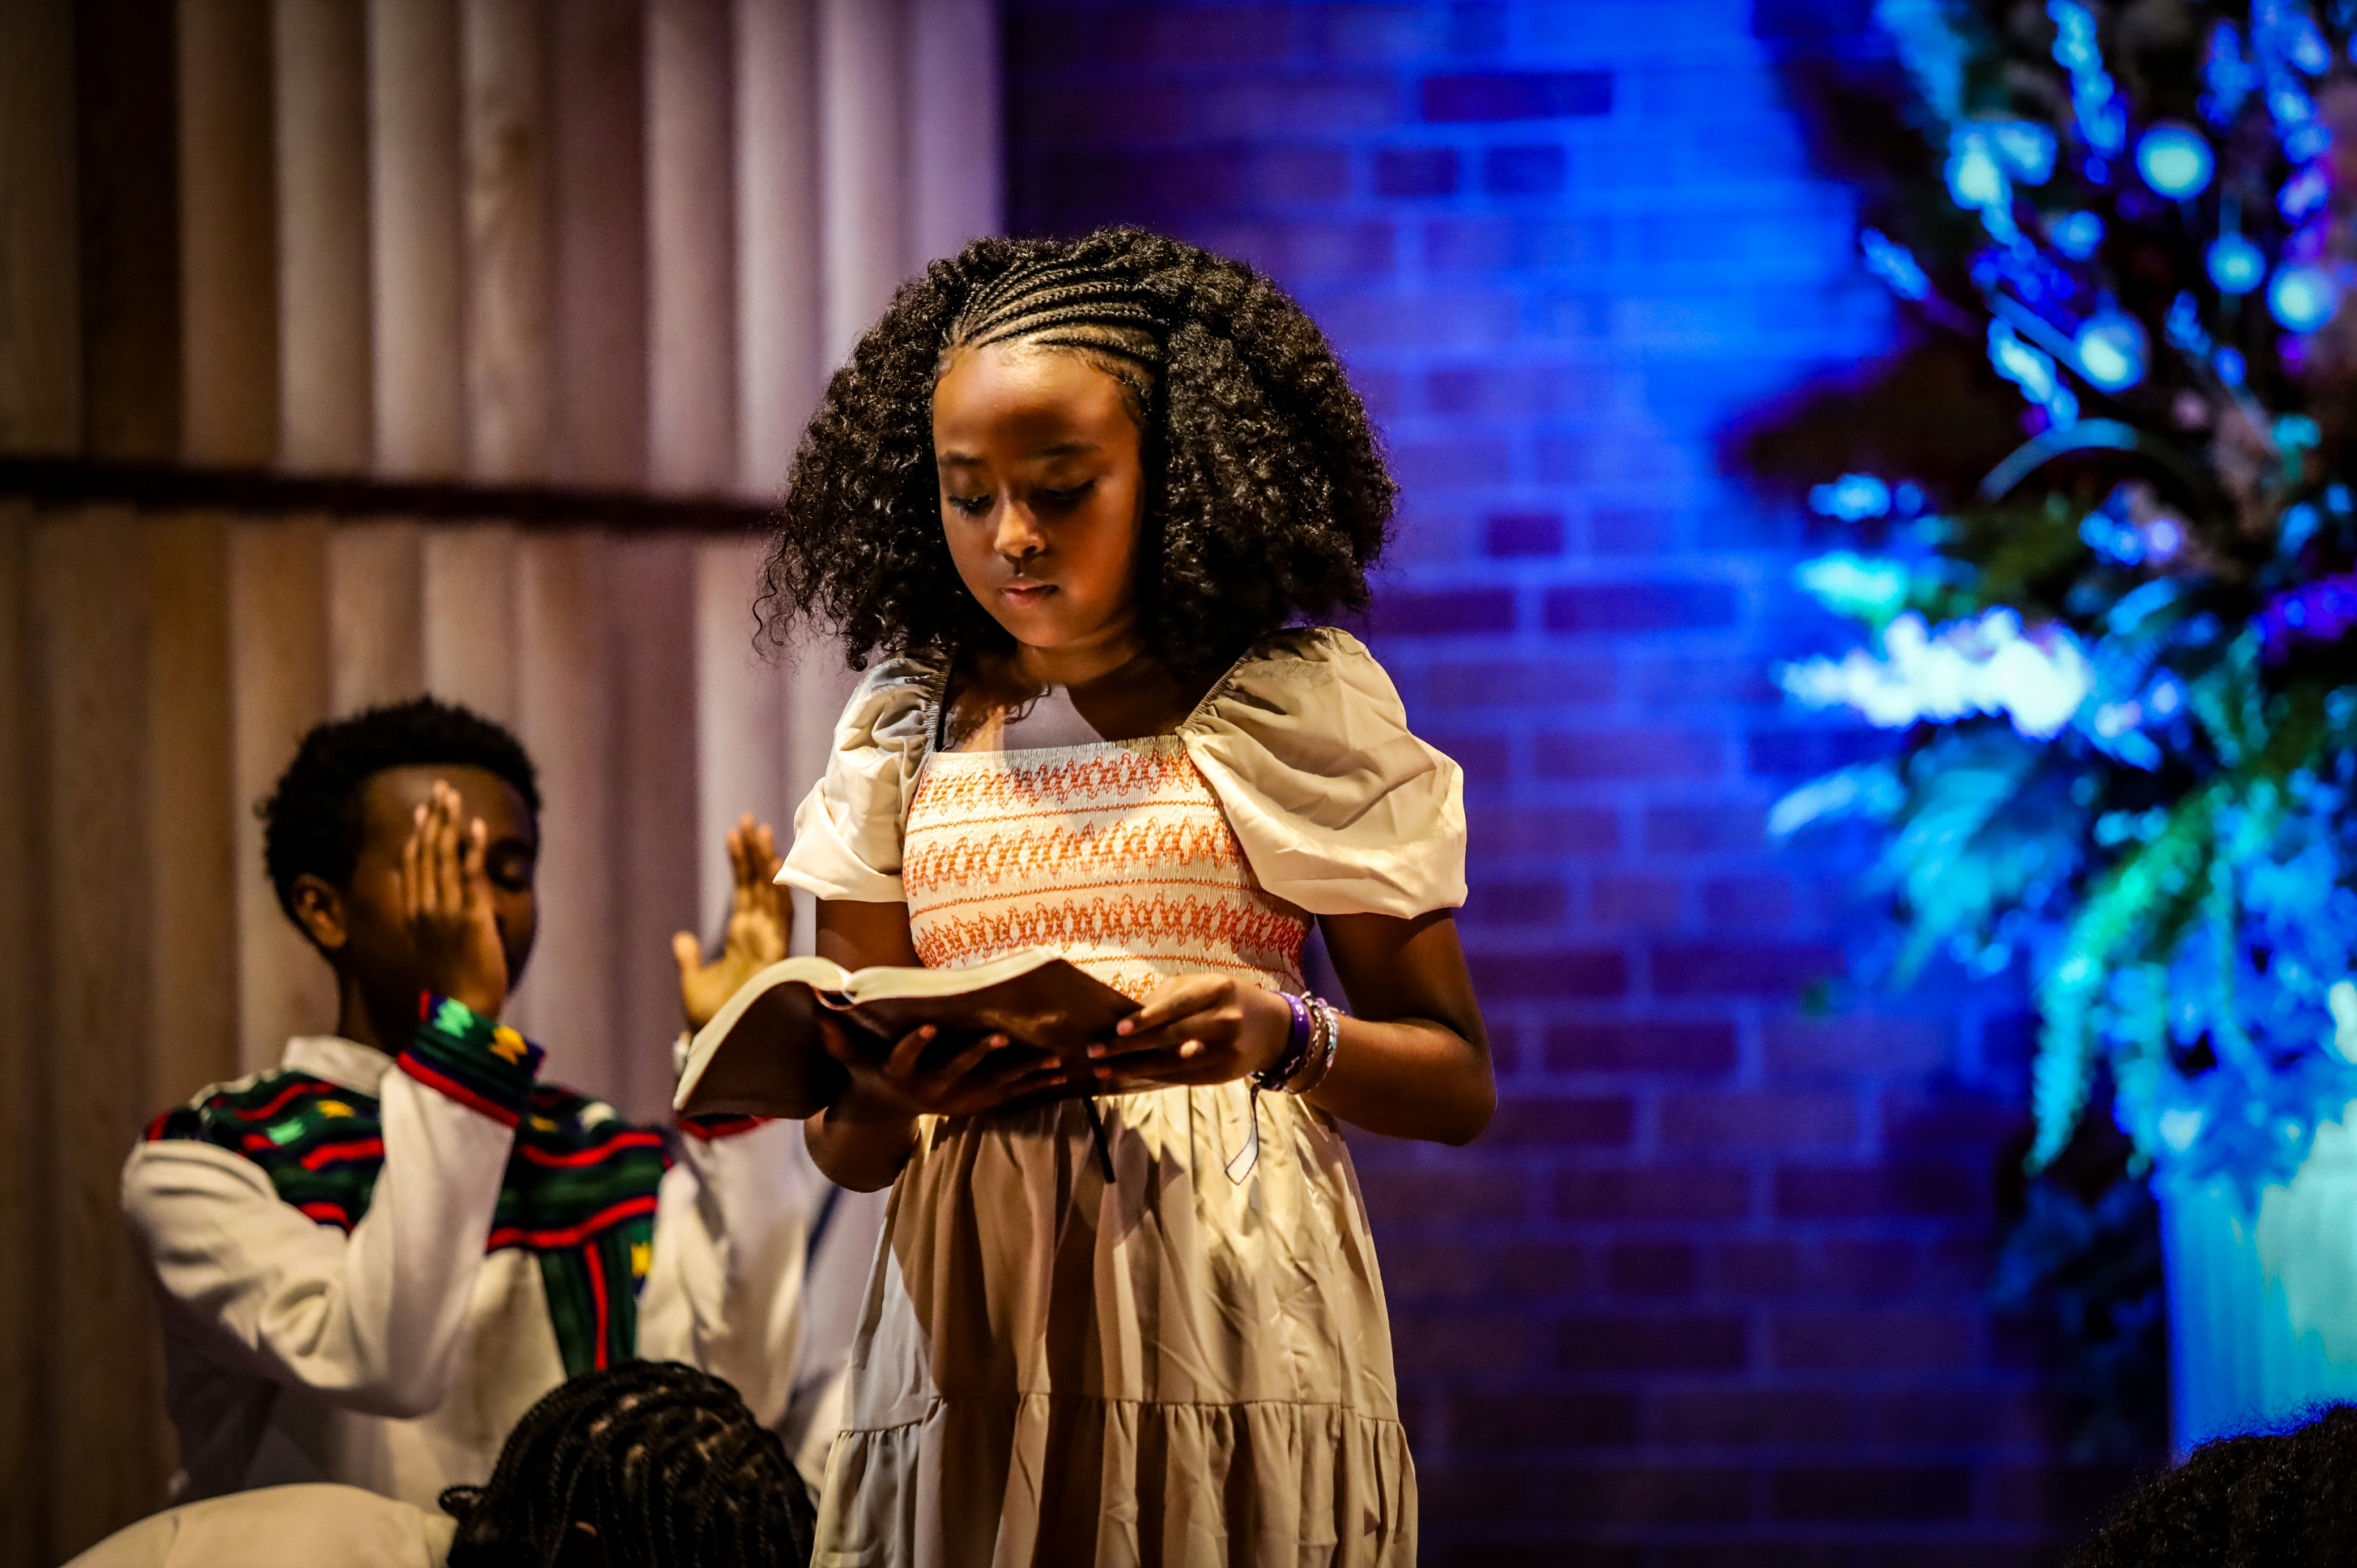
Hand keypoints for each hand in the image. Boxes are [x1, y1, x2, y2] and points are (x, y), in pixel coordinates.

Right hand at [404, 780, 507, 1017]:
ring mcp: (446, 912)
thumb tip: (460, 913)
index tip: (424, 813)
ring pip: (444, 857)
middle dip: (435, 819)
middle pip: (427, 853)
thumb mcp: (440, 950)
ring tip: (454, 796)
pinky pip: (470, 876)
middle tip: (441, 789)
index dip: (419, 836)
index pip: (413, 866)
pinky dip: (472, 849)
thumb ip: (443, 927)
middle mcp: (426, 909)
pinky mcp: (471, 918)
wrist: (461, 1014)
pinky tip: (475, 827)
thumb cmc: (455, 988)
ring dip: (450, 823)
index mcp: (415, 916)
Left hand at [674, 815, 790, 1028]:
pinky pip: (780, 917)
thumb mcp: (692, 982)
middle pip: (760, 886)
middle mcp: (759, 937)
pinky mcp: (774, 955)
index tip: (735, 833)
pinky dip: (778, 892)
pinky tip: (773, 868)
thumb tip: (682, 938)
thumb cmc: (709, 1021)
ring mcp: (768, 944)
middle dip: (755, 853)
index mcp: (742, 939)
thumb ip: (690, 959)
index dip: (741, 863)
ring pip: (771, 895)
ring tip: (758, 831)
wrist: (717, 1045)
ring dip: (766, 864)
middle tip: (748, 821)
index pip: (745, 892)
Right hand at [821, 1016, 1069, 1120]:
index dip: (916, 1043)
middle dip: (979, 1055)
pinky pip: (1009, 1096)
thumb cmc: (870, 1073)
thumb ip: (837, 1036)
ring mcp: (956, 1100)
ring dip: (1021, 1073)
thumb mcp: (851, 1059)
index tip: (929, 1025)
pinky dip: (1034, 1084)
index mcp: (900, 1073)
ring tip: (1050, 1059)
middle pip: (957, 1071)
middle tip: (1002, 1037)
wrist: (887, 1115)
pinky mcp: (976, 1104)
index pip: (905, 1056)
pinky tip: (1060, 1072)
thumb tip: (817, 1005)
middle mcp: (930, 1090)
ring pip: (992, 1085)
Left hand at [1083, 975, 1291, 1087]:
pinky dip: (1154, 1076)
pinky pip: (1182, 1077)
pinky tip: (1132, 1075)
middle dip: (1129, 1046)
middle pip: (1170, 1037)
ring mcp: (1226, 1050)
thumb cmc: (1229, 1000)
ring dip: (1135, 1067)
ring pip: (1172, 1063)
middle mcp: (1225, 1019)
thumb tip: (1126, 1012)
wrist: (1275, 1029)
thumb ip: (1170, 995)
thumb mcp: (1206, 985)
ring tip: (1105, 1069)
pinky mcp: (1224, 1074)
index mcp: (1218, 989)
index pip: (1176, 1005)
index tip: (1117, 1028)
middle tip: (1096, 1052)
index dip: (1146, 1018)